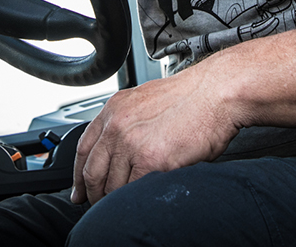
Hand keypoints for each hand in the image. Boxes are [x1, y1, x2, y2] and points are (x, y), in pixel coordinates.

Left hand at [71, 66, 239, 204]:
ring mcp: (132, 143)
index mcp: (115, 108)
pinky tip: (141, 198)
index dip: (79, 174)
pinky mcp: (151, 160)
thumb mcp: (146, 100)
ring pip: (111, 185)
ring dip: (116, 198)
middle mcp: (118, 124)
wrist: (216, 92)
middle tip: (98, 203)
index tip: (80, 188)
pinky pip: (132, 190)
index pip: (83, 148)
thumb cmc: (191, 96)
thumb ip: (127, 121)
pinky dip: (135, 199)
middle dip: (93, 193)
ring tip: (125, 202)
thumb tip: (117, 148)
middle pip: (92, 171)